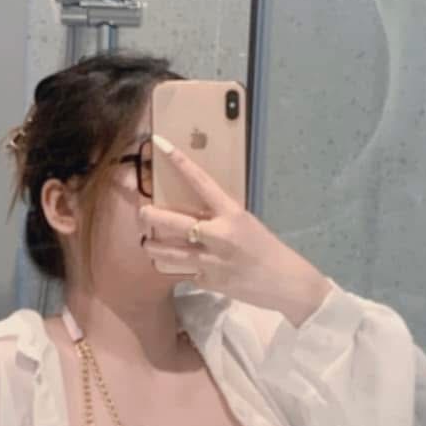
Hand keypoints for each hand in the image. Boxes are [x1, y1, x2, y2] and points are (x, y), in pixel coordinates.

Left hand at [138, 135, 332, 324]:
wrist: (283, 282)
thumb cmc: (265, 247)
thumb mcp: (244, 222)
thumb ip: (219, 216)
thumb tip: (193, 211)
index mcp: (231, 213)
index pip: (200, 181)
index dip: (178, 161)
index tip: (160, 144)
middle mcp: (218, 235)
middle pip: (171, 221)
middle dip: (149, 216)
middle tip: (142, 212)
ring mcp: (210, 260)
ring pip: (167, 252)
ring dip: (152, 247)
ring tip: (148, 243)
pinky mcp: (207, 280)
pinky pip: (182, 271)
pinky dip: (177, 268)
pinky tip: (178, 266)